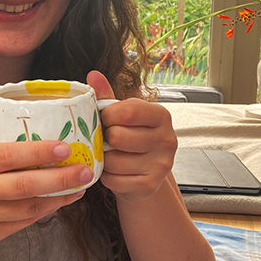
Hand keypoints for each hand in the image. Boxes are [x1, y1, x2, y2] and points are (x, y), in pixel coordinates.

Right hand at [0, 139, 92, 260]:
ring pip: (27, 207)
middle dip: (58, 178)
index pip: (7, 155)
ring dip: (58, 197)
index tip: (64, 146)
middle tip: (84, 169)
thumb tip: (19, 125)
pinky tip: (59, 201)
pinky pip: (22, 223)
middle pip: (23, 185)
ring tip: (80, 185)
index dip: (38, 151)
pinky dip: (43, 211)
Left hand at [87, 70, 177, 202]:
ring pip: (113, 160)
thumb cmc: (130, 140)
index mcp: (161, 116)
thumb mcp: (122, 116)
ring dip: (104, 160)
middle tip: (106, 141)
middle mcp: (167, 139)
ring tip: (110, 156)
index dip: (107, 115)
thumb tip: (93, 75)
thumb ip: (107, 97)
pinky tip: (114, 172)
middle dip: (104, 139)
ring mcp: (161, 164)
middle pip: (118, 136)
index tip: (104, 119)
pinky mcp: (150, 185)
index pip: (128, 111)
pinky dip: (108, 177)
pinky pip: (114, 180)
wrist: (144, 176)